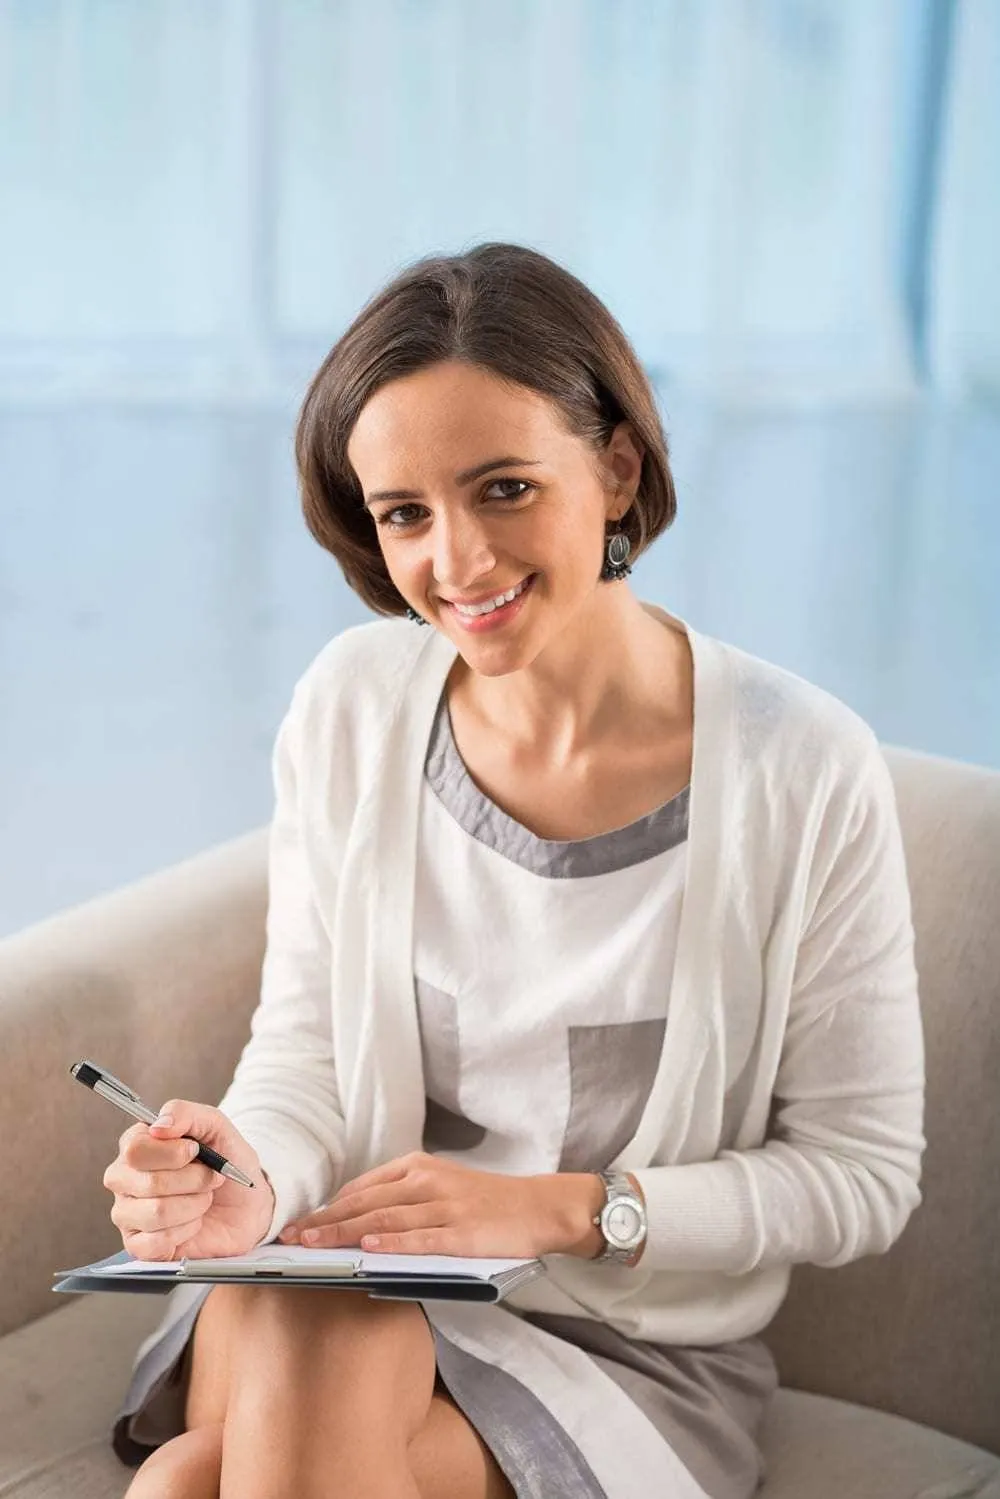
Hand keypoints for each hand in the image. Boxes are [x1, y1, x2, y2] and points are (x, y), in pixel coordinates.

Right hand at [103, 1099, 274, 1261]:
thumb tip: (158, 1126)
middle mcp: (124, 1178)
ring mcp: (127, 1213)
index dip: (173, 1154)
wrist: (247, 1203)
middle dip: (194, 1181)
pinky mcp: (137, 1245)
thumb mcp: (216, 1126)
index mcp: (136, 1144)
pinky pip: (154, 1243)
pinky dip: (186, 1231)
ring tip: (203, 1199)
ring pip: (156, 1213)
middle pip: (149, 1183)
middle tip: (210, 1178)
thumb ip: (187, 1114)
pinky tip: (192, 1223)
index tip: (196, 1152)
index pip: (135, 1149)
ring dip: (194, 1206)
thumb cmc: (227, 1162)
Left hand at [277, 1152, 604, 1258]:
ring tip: (312, 1245)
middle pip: (364, 1202)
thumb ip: (402, 1200)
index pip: (360, 1188)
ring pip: (384, 1220)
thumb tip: (356, 1226)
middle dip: (323, 1221)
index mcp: (418, 1167)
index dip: (326, 1207)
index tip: (296, 1224)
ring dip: (344, 1233)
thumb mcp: (440, 1188)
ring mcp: (445, 1205)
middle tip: (288, 1238)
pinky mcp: (463, 1231)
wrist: (540, 1207)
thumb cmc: (487, 1203)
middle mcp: (427, 1181)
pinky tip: (367, 1250)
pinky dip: (392, 1243)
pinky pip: (420, 1238)